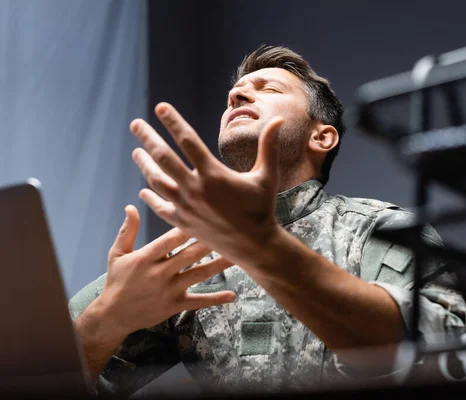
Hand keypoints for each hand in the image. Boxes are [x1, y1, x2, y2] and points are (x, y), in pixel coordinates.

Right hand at [95, 205, 235, 336]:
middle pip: (189, 254)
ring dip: (219, 264)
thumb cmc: (117, 280)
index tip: (205, 214)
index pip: (170, 240)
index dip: (188, 227)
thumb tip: (132, 206)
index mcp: (146, 258)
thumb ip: (127, 231)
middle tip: (231, 230)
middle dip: (210, 242)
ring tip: (238, 255)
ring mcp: (169, 290)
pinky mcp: (175, 305)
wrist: (114, 316)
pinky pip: (198, 301)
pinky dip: (216, 299)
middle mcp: (159, 273)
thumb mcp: (117, 254)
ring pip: (199, 274)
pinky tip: (232, 294)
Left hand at [128, 102, 284, 269]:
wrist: (254, 245)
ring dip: (144, 165)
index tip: (160, 107)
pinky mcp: (183, 223)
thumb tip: (279, 119)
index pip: (187, 140)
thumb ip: (269, 146)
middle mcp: (195, 188)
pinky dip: (150, 198)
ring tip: (136, 152)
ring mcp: (186, 206)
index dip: (173, 122)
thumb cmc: (262, 208)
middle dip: (148, 138)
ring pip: (156, 181)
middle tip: (135, 124)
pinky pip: (160, 207)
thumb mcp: (267, 176)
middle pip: (163, 157)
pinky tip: (143, 191)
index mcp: (213, 174)